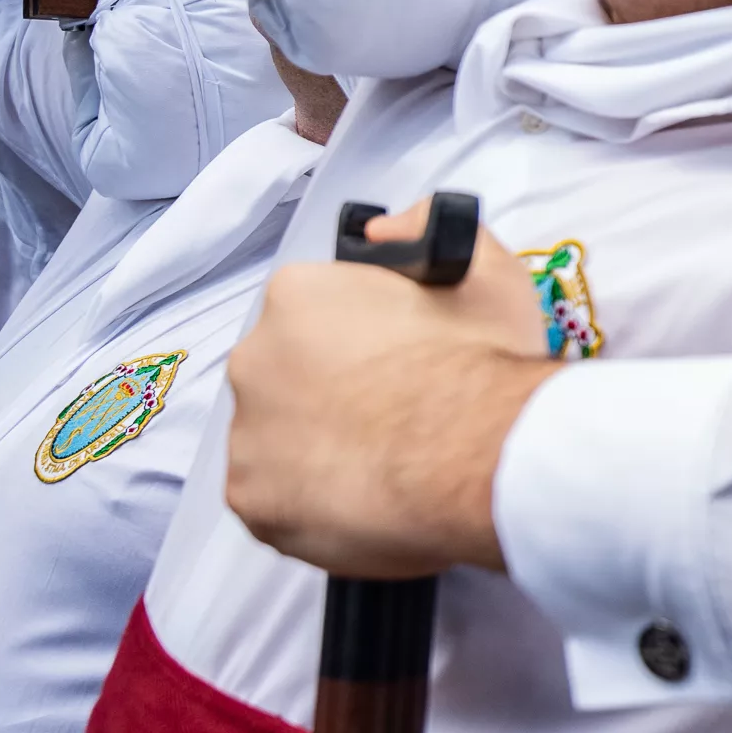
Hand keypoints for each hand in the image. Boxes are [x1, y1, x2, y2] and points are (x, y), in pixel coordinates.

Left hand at [225, 199, 556, 576]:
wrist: (484, 462)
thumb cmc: (483, 367)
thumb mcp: (482, 270)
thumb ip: (422, 228)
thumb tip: (381, 230)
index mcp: (298, 297)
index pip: (315, 308)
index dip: (362, 334)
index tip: (399, 356)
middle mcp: (255, 360)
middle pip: (288, 374)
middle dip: (331, 390)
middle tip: (396, 412)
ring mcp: (247, 437)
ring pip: (279, 440)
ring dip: (320, 447)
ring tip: (388, 462)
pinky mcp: (254, 503)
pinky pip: (278, 499)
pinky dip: (315, 501)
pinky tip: (369, 496)